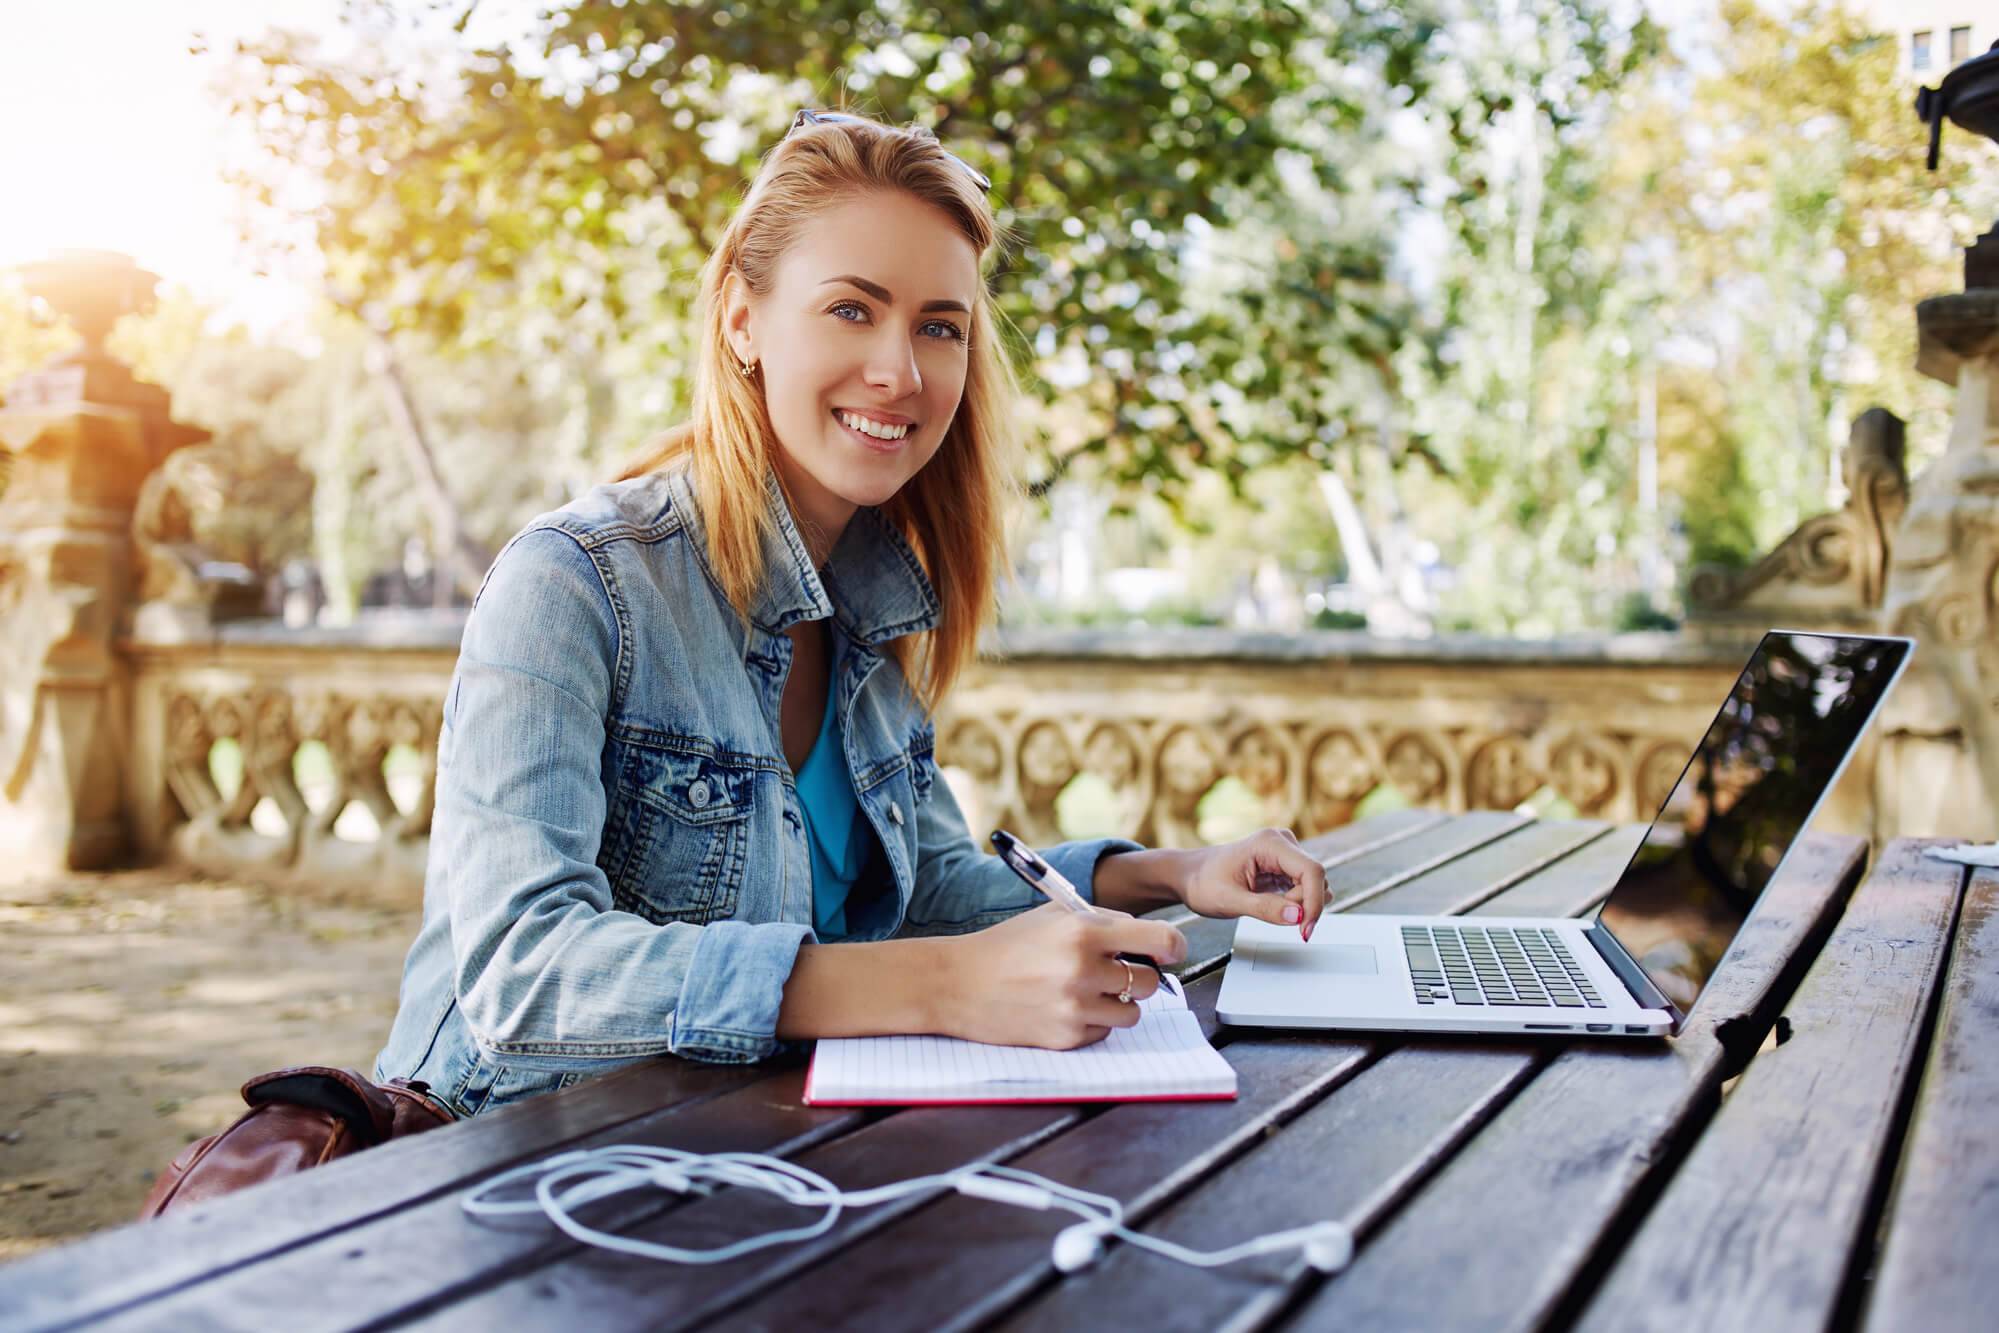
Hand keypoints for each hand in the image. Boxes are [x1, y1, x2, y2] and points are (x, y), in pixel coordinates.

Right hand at [941, 903, 1187, 1048]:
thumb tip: (1148, 938)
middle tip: (1116, 970)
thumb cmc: (1008, 945)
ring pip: (1132, 1012)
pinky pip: (1105, 1032)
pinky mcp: (1065, 1038)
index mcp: (1082, 932)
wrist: (958, 984)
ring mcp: (1074, 1008)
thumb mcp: (1054, 916)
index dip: (1174, 946)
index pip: (1159, 939)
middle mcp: (1082, 970)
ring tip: (1089, 991)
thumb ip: (1102, 921)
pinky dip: (1094, 1022)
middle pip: (1149, 980)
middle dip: (1138, 975)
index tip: (1173, 950)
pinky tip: (1065, 1008)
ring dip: (1119, 1002)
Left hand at [1179, 827, 1328, 940]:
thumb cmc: (1202, 883)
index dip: (1314, 903)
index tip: (1305, 930)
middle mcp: (1282, 843)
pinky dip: (1295, 903)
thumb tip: (1298, 916)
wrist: (1190, 876)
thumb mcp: (1229, 900)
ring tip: (1266, 906)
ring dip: (1299, 904)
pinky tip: (1273, 905)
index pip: (1312, 871)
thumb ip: (1264, 909)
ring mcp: (1285, 853)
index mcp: (1269, 843)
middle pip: (1315, 878)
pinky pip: (1304, 887)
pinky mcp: (1285, 866)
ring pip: (1313, 884)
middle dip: (1303, 905)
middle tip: (1273, 916)